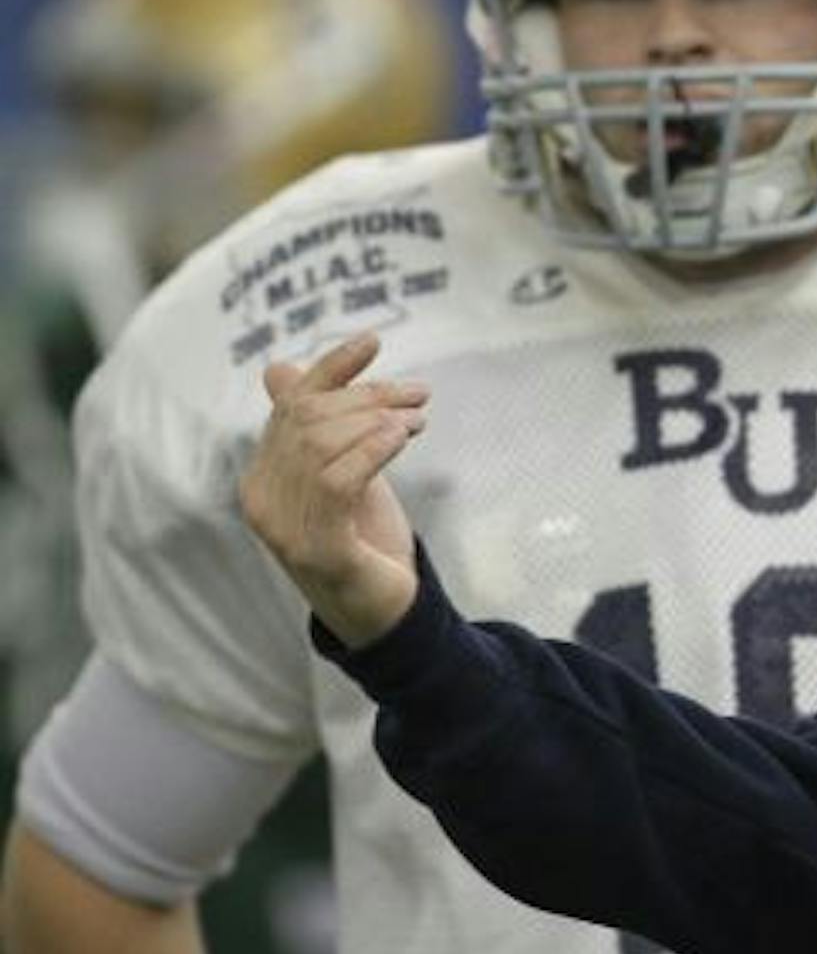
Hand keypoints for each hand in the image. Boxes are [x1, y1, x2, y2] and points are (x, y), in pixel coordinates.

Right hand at [239, 332, 429, 647]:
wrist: (384, 612)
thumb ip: (320, 428)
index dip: (330, 369)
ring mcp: (283, 527)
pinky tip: (401, 435)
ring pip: (321, 444)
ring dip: (378, 419)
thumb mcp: (345, 472)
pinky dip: (371, 448)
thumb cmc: (364, 538)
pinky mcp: (315, 547)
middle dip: (368, 396)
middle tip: (418, 393)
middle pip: (309, 420)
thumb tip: (279, 369)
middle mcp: (261, 500)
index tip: (373, 342)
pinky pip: (337, 480)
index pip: (291, 406)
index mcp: (263, 477)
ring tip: (418, 417)